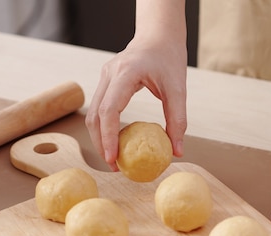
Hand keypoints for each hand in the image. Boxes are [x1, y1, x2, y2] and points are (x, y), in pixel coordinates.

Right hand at [86, 36, 186, 169]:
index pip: (109, 111)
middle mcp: (109, 74)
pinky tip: (116, 141)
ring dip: (99, 137)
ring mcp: (104, 76)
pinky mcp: (106, 81)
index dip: (108, 137)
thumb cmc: (169, 58)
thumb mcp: (179, 88)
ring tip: (114, 158)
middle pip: (94, 115)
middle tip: (114, 166)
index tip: (114, 159)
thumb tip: (177, 151)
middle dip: (100, 143)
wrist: (159, 35)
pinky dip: (104, 127)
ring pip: (92, 112)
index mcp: (125, 73)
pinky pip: (99, 107)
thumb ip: (178, 120)